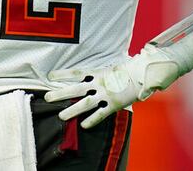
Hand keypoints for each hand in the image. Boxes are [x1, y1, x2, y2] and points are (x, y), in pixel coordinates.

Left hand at [44, 46, 178, 128]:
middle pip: (76, 89)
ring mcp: (105, 95)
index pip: (77, 72)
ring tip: (61, 116)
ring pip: (85, 104)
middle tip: (47, 97)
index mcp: (98, 72)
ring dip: (72, 110)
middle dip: (61, 93)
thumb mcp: (112, 67)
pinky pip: (101, 114)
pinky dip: (92, 120)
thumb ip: (100, 72)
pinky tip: (83, 126)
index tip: (50, 76)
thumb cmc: (129, 69)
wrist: (145, 74)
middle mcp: (99, 83)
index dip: (63, 74)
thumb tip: (91, 71)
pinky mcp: (113, 104)